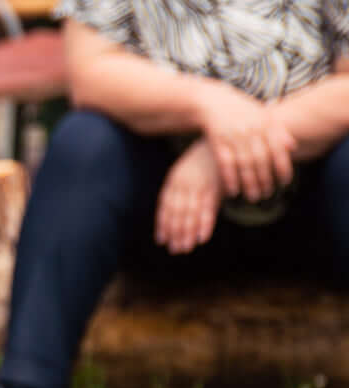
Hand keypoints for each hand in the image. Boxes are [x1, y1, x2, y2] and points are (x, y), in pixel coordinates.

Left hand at [155, 138, 220, 253]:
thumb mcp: (191, 171)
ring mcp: (199, 184)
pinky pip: (209, 208)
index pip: (165, 205)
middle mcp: (184, 182)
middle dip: (175, 232)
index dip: (163, 223)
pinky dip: (204, 224)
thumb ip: (184, 190)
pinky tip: (201, 238)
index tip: (161, 240)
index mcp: (175, 178)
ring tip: (185, 248)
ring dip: (187, 232)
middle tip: (174, 250)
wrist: (226, 137)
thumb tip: (178, 210)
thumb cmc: (207, 157)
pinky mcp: (216, 185)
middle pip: (177, 212)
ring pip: (190, 213)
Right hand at [196, 83, 294, 201]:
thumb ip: (277, 130)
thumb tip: (292, 146)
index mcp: (265, 123)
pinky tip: (233, 191)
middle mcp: (251, 129)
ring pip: (244, 164)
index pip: (278, 149)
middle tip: (267, 194)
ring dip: (249, 183)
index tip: (285, 182)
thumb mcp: (263, 115)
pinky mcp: (217, 141)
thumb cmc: (242, 110)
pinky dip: (230, 178)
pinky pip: (225, 163)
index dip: (283, 167)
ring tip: (253, 197)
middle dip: (265, 179)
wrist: (213, 101)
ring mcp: (233, 135)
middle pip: (261, 159)